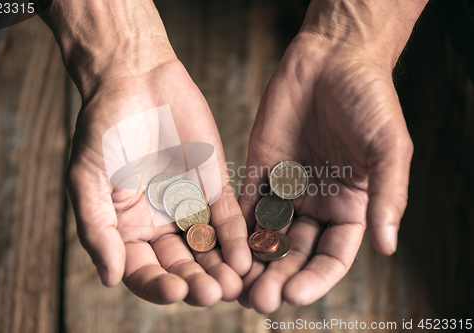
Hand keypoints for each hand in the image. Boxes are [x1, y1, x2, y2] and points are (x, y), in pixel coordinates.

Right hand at [67, 60, 250, 304]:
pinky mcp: (214, 186)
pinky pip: (227, 217)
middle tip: (213, 293)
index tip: (176, 290)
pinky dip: (236, 236)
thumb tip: (108, 278)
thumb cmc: (103, 129)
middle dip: (197, 282)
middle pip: (181, 265)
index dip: (158, 285)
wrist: (136, 81)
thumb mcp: (87, 180)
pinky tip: (246, 254)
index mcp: (127, 229)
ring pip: (208, 248)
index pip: (143, 271)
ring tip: (234, 283)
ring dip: (221, 267)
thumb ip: (97, 229)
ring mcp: (189, 207)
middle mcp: (160, 224)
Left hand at [238, 33, 413, 312]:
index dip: (315, 278)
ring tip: (235, 286)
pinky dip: (233, 228)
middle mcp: (316, 204)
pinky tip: (221, 248)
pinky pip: (245, 204)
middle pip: (294, 252)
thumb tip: (387, 246)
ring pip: (266, 236)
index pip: (332, 256)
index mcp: (350, 207)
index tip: (296, 294)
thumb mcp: (388, 148)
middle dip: (277, 277)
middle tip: (259, 300)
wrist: (332, 59)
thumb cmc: (369, 100)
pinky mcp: (259, 170)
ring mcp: (286, 189)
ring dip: (252, 262)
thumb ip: (387, 196)